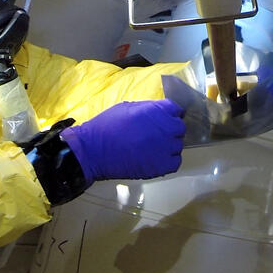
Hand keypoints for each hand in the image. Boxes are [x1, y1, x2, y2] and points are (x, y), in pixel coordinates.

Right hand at [60, 99, 185, 181]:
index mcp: (157, 110)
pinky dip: (168, 161)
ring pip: (177, 145)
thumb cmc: (106, 126)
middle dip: (170, 129)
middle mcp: (165, 128)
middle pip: (179, 128)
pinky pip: (175, 162)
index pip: (176, 109)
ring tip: (152, 148)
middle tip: (156, 135)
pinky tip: (156, 159)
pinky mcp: (161, 166)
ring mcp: (165, 147)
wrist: (93, 150)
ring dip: (168, 146)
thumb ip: (148, 108)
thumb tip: (158, 111)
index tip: (164, 119)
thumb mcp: (127, 107)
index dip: (170, 114)